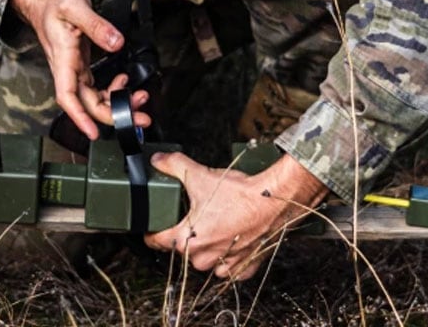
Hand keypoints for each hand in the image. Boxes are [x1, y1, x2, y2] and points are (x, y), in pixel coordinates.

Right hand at [8, 0, 150, 138]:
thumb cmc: (54, 1)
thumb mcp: (75, 7)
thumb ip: (96, 25)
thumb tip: (116, 43)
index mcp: (62, 58)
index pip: (68, 96)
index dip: (80, 117)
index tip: (94, 132)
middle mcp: (67, 69)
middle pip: (88, 103)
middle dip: (115, 114)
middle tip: (141, 118)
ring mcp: (75, 69)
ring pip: (94, 97)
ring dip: (117, 103)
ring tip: (140, 98)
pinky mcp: (81, 65)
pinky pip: (97, 86)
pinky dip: (113, 89)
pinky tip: (124, 81)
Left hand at [146, 152, 328, 279]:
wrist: (274, 201)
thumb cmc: (240, 194)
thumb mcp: (200, 175)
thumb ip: (174, 166)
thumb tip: (159, 160)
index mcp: (186, 240)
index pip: (155, 241)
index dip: (153, 230)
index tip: (156, 224)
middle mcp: (202, 258)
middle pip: (183, 250)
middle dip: (187, 234)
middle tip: (196, 216)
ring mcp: (224, 265)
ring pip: (206, 261)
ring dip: (209, 247)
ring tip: (217, 225)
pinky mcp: (243, 267)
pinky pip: (229, 268)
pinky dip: (230, 257)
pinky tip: (233, 239)